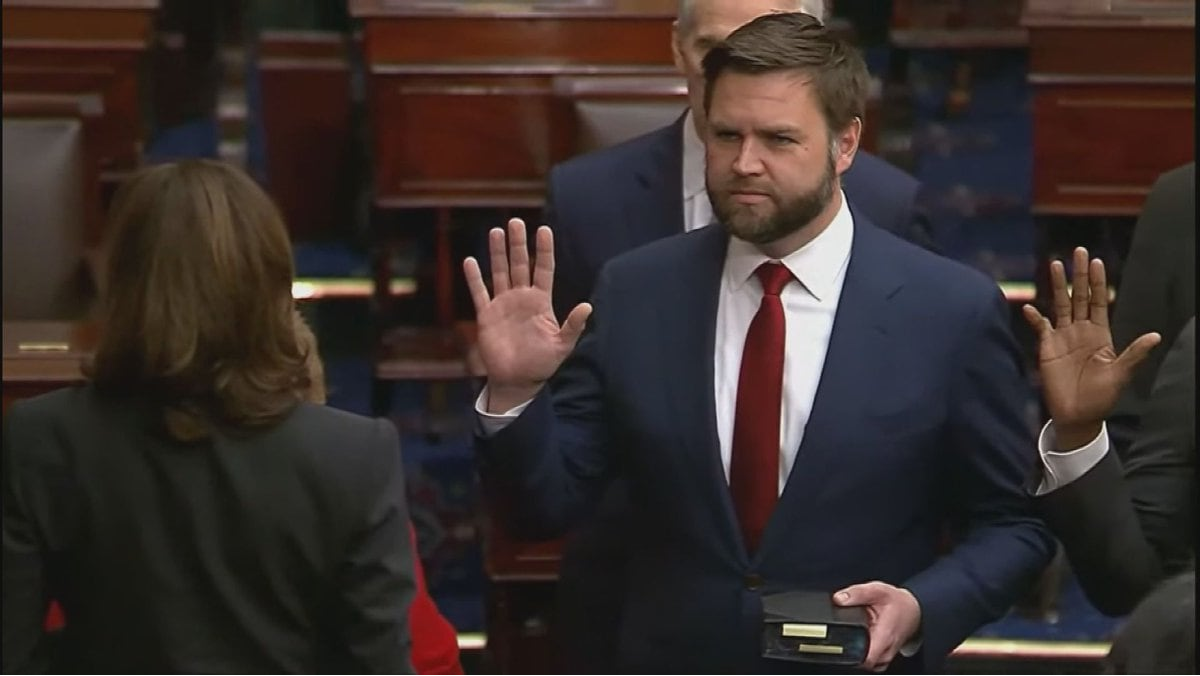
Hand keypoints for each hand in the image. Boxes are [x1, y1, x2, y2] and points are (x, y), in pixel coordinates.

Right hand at [463, 219, 591, 410]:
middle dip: (518, 243)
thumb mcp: (562, 345)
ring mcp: (503, 305)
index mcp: (541, 302)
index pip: (544, 269)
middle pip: (520, 264)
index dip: (544, 250)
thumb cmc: (542, 364)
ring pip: (500, 272)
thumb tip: (587, 306)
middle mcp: (522, 298)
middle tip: (515, 221)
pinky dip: (474, 278)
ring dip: (497, 252)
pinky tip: (470, 261)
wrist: (518, 381)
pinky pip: (479, 293)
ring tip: (496, 231)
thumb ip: (573, 326)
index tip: (544, 229)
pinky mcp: (487, 316)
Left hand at [833, 581, 921, 671]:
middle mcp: (885, 652)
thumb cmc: (898, 602)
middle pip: (860, 662)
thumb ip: (857, 594)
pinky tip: (862, 638)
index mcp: (884, 637)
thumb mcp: (877, 591)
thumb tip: (838, 599)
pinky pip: (868, 661)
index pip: (864, 659)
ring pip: (864, 663)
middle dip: (850, 647)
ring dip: (856, 649)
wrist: (913, 610)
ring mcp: (885, 657)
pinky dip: (862, 651)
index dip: (849, 651)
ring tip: (857, 632)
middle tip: (849, 631)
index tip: (841, 639)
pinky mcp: (882, 658)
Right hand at [1021, 247, 1159, 446]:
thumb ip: (1134, 354)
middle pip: (1079, 296)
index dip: (1098, 282)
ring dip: (1057, 285)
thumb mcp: (1121, 374)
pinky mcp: (1046, 347)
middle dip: (1078, 274)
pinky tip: (1029, 307)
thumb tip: (1155, 336)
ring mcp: (1062, 337)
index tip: (1096, 262)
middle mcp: (1081, 330)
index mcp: (1100, 333)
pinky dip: (1034, 318)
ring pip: (1060, 305)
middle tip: (1077, 251)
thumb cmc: (1102, 396)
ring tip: (1054, 264)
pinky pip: (1040, 327)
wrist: (1077, 414)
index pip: (1099, 301)